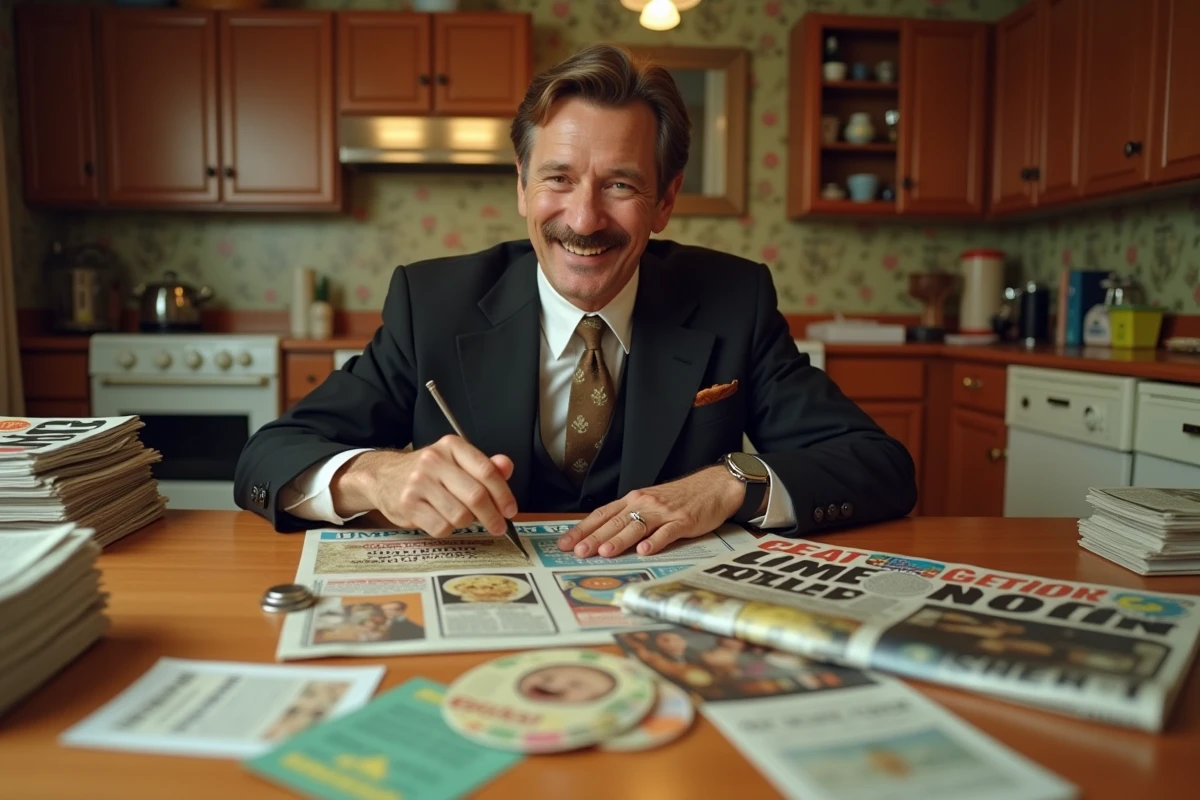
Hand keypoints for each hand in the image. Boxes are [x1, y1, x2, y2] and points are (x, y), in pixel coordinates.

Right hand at [331, 436, 516, 536]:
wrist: (383, 476)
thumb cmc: (427, 471)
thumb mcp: (455, 461)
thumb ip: (483, 465)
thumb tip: (506, 467)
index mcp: (451, 446)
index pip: (486, 470)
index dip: (503, 494)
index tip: (510, 510)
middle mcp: (434, 461)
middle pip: (476, 495)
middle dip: (492, 516)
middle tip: (498, 526)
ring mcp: (418, 483)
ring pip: (460, 515)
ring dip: (467, 522)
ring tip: (462, 517)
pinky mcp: (407, 505)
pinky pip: (440, 527)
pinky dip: (447, 529)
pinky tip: (442, 519)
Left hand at [557, 466, 744, 557]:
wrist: (714, 485)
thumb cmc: (681, 497)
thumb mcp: (650, 502)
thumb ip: (629, 516)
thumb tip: (602, 535)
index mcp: (633, 500)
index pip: (602, 515)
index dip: (583, 529)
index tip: (565, 543)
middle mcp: (644, 503)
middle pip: (615, 522)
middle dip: (594, 537)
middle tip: (578, 552)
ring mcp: (664, 512)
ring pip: (637, 526)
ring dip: (620, 540)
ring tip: (605, 552)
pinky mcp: (683, 521)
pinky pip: (667, 532)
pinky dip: (656, 541)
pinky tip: (645, 550)